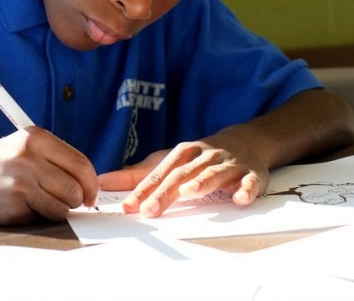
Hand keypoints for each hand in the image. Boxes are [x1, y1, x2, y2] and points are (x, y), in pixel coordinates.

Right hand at [0, 127, 97, 224]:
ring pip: (66, 203)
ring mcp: (22, 179)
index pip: (81, 163)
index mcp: (36, 138)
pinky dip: (43, 217)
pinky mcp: (15, 202)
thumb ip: (53, 159)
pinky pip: (48, 215)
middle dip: (77, 200)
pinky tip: (25, 208)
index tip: (90, 194)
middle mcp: (30, 155)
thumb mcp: (22, 149)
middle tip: (66, 202)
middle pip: (76, 186)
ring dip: (59, 209)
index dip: (91, 183)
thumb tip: (89, 183)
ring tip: (40, 204)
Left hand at [98, 139, 268, 217]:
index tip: (129, 207)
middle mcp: (203, 157)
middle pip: (182, 176)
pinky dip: (245, 189)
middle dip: (165, 193)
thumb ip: (137, 175)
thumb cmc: (198, 158)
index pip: (159, 174)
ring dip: (202, 183)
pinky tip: (239, 198)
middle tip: (150, 210)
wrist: (244, 142)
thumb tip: (102, 182)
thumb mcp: (167, 162)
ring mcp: (228, 165)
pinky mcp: (251, 174)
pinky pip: (249, 182)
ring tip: (189, 192)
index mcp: (181, 154)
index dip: (144, 191)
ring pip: (213, 174)